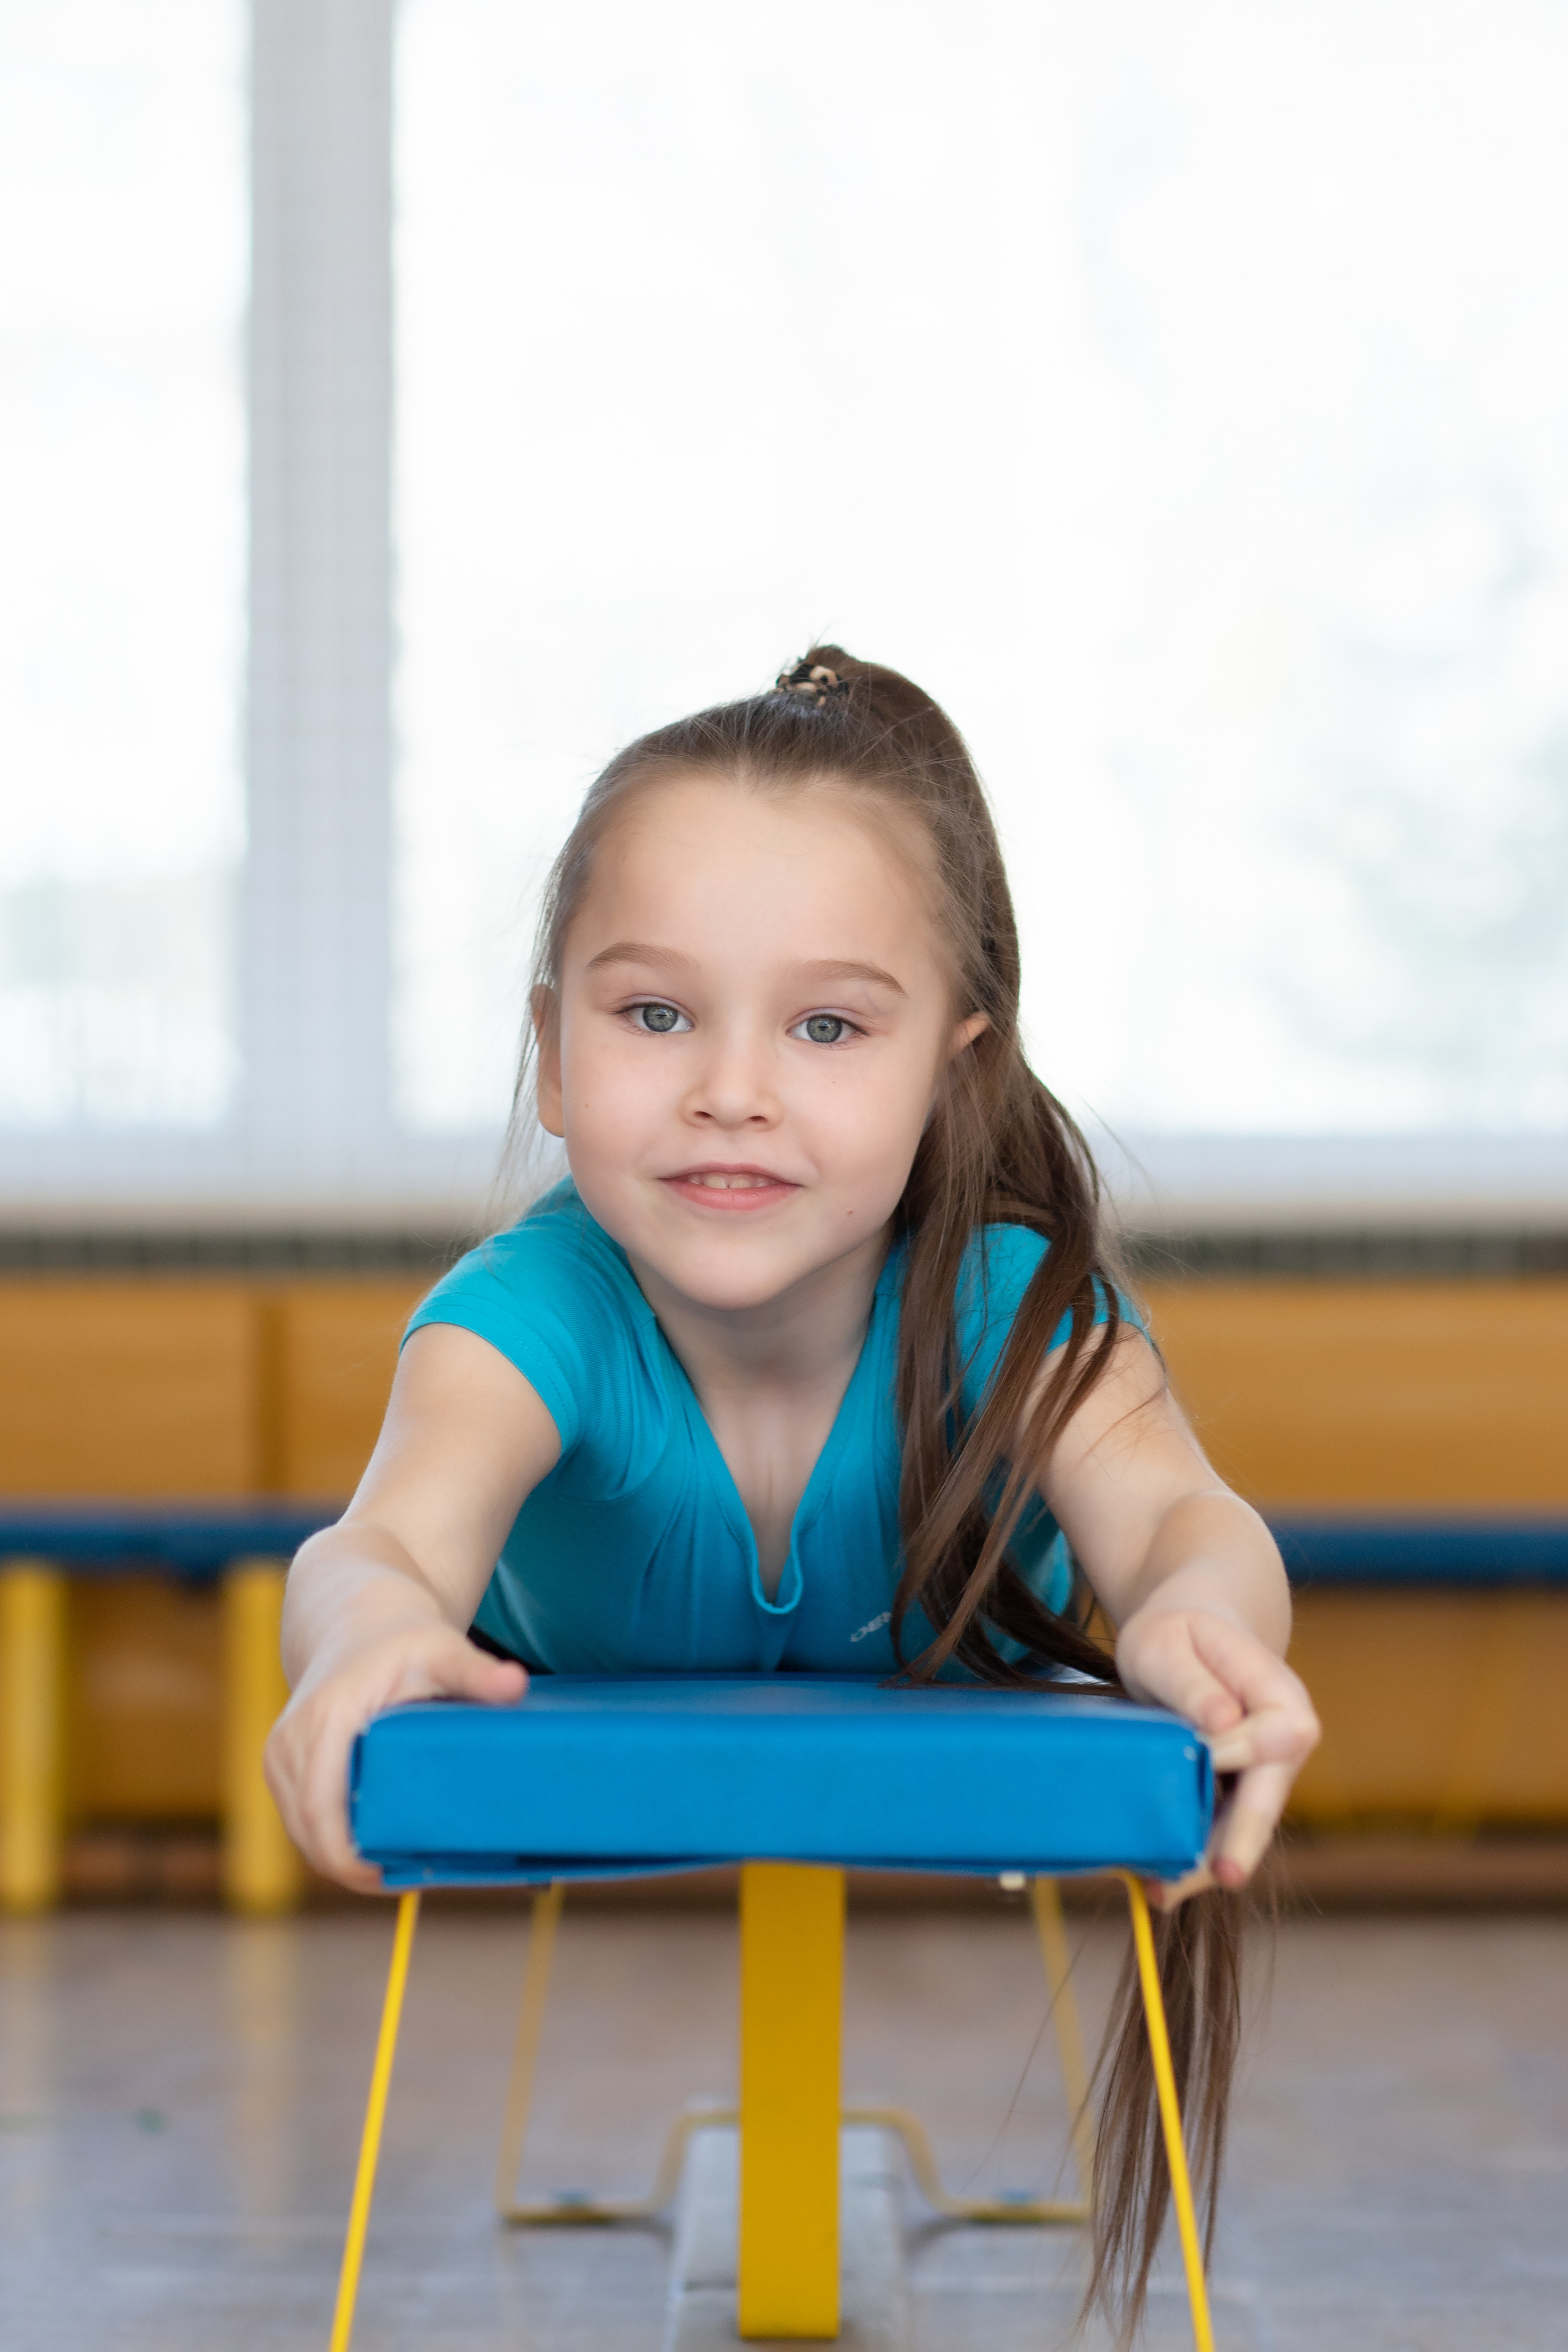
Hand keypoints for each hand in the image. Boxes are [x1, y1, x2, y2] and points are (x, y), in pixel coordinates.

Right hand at [264, 1625, 525, 1892]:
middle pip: (313, 1836)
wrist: (355, 1618)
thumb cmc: (401, 1638)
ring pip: (305, 1834)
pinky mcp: (283, 1767)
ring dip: (346, 1857)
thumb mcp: (442, 1649)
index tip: (402, 1877)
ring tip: (405, 1865)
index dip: (355, 1860)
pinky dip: (334, 1839)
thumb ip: (475, 1671)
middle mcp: (289, 1745)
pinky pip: (304, 1820)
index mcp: (323, 1723)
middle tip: (420, 1876)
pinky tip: (377, 1847)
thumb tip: (517, 1686)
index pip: (323, 1814)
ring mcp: (280, 1759)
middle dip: (358, 1867)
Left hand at [1114, 1603, 1319, 1908]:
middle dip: (1241, 1839)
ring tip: (1163, 1892)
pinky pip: (1220, 1830)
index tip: (1197, 1754)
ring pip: (1243, 1826)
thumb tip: (1224, 1722)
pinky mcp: (1236, 1795)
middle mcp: (1286, 1743)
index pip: (1275, 1736)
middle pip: (1268, 1798)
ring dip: (1206, 1862)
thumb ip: (1192, 1682)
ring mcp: (1263, 1775)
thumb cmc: (1177, 1632)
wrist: (1188, 1635)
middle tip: (1223, 1878)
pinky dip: (1192, 1855)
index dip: (1236, 1750)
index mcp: (1282, 1696)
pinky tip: (1158, 1883)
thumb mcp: (1167, 1642)